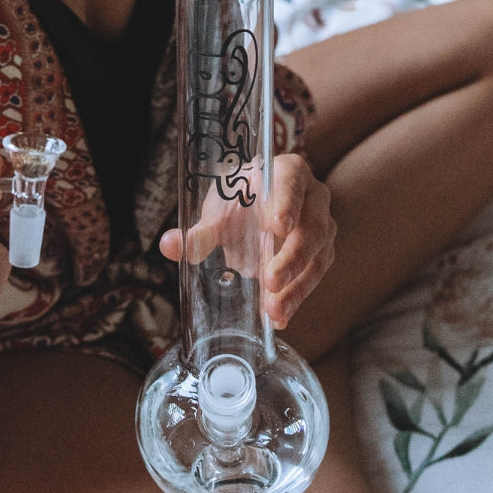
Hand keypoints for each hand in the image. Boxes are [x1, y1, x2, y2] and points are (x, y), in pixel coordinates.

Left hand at [159, 154, 335, 329]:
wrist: (259, 208)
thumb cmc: (241, 202)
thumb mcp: (219, 211)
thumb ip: (199, 230)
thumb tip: (170, 245)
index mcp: (287, 173)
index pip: (291, 184)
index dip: (286, 204)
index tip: (276, 226)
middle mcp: (313, 198)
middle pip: (312, 226)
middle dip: (292, 257)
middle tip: (270, 281)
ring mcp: (322, 227)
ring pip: (318, 257)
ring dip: (297, 287)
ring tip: (274, 310)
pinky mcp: (321, 254)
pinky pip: (313, 277)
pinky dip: (295, 299)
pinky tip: (279, 318)